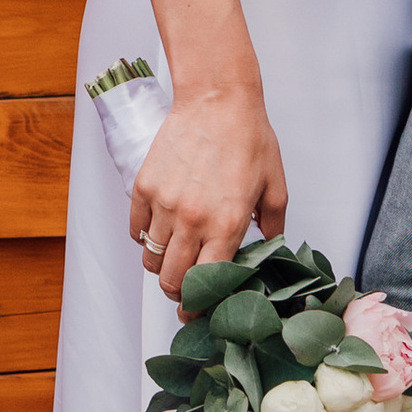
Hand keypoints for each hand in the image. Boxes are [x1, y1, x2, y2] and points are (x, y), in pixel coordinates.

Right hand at [130, 84, 288, 304]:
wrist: (217, 98)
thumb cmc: (249, 138)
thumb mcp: (275, 187)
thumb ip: (273, 228)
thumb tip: (267, 252)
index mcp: (226, 225)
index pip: (204, 285)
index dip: (200, 306)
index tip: (198, 313)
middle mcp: (191, 219)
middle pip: (171, 280)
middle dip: (178, 294)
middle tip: (185, 293)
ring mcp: (163, 203)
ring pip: (151, 259)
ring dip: (161, 267)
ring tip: (174, 258)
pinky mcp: (144, 187)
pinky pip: (136, 230)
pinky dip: (145, 238)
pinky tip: (159, 231)